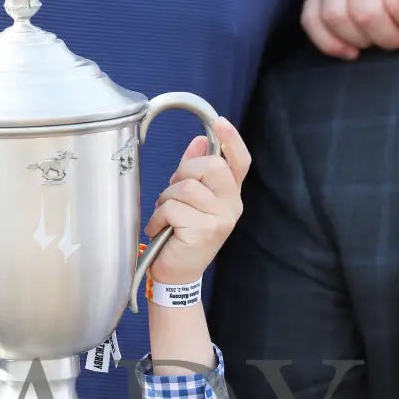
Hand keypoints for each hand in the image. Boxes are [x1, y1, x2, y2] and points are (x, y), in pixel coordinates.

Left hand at [144, 117, 249, 284]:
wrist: (177, 276)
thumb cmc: (181, 237)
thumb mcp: (189, 201)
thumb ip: (195, 172)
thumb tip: (200, 141)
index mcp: (230, 196)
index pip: (239, 162)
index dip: (231, 139)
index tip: (219, 122)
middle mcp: (232, 206)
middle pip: (210, 166)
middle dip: (183, 173)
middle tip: (173, 193)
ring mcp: (220, 219)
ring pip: (186, 187)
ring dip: (166, 200)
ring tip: (165, 217)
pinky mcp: (204, 231)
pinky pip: (173, 208)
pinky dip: (159, 218)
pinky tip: (161, 230)